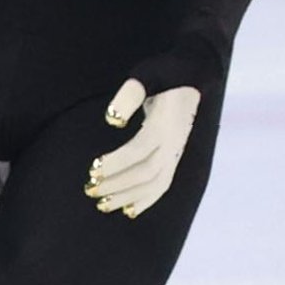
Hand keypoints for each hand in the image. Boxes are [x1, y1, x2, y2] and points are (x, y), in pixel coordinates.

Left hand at [84, 78, 200, 218]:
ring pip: (155, 184)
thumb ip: (130, 95)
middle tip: (89, 189)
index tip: (92, 169)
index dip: (116, 162)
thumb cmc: (165, 74)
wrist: (195, 74)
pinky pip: (165, 184)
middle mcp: (173, 142)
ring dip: (128, 197)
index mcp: (165, 124)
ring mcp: (177, 151)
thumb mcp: (146, 75)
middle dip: (117, 184)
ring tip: (102, 204)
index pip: (138, 150)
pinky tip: (129, 210)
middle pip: (145, 172)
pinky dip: (147, 200)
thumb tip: (113, 119)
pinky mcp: (176, 156)